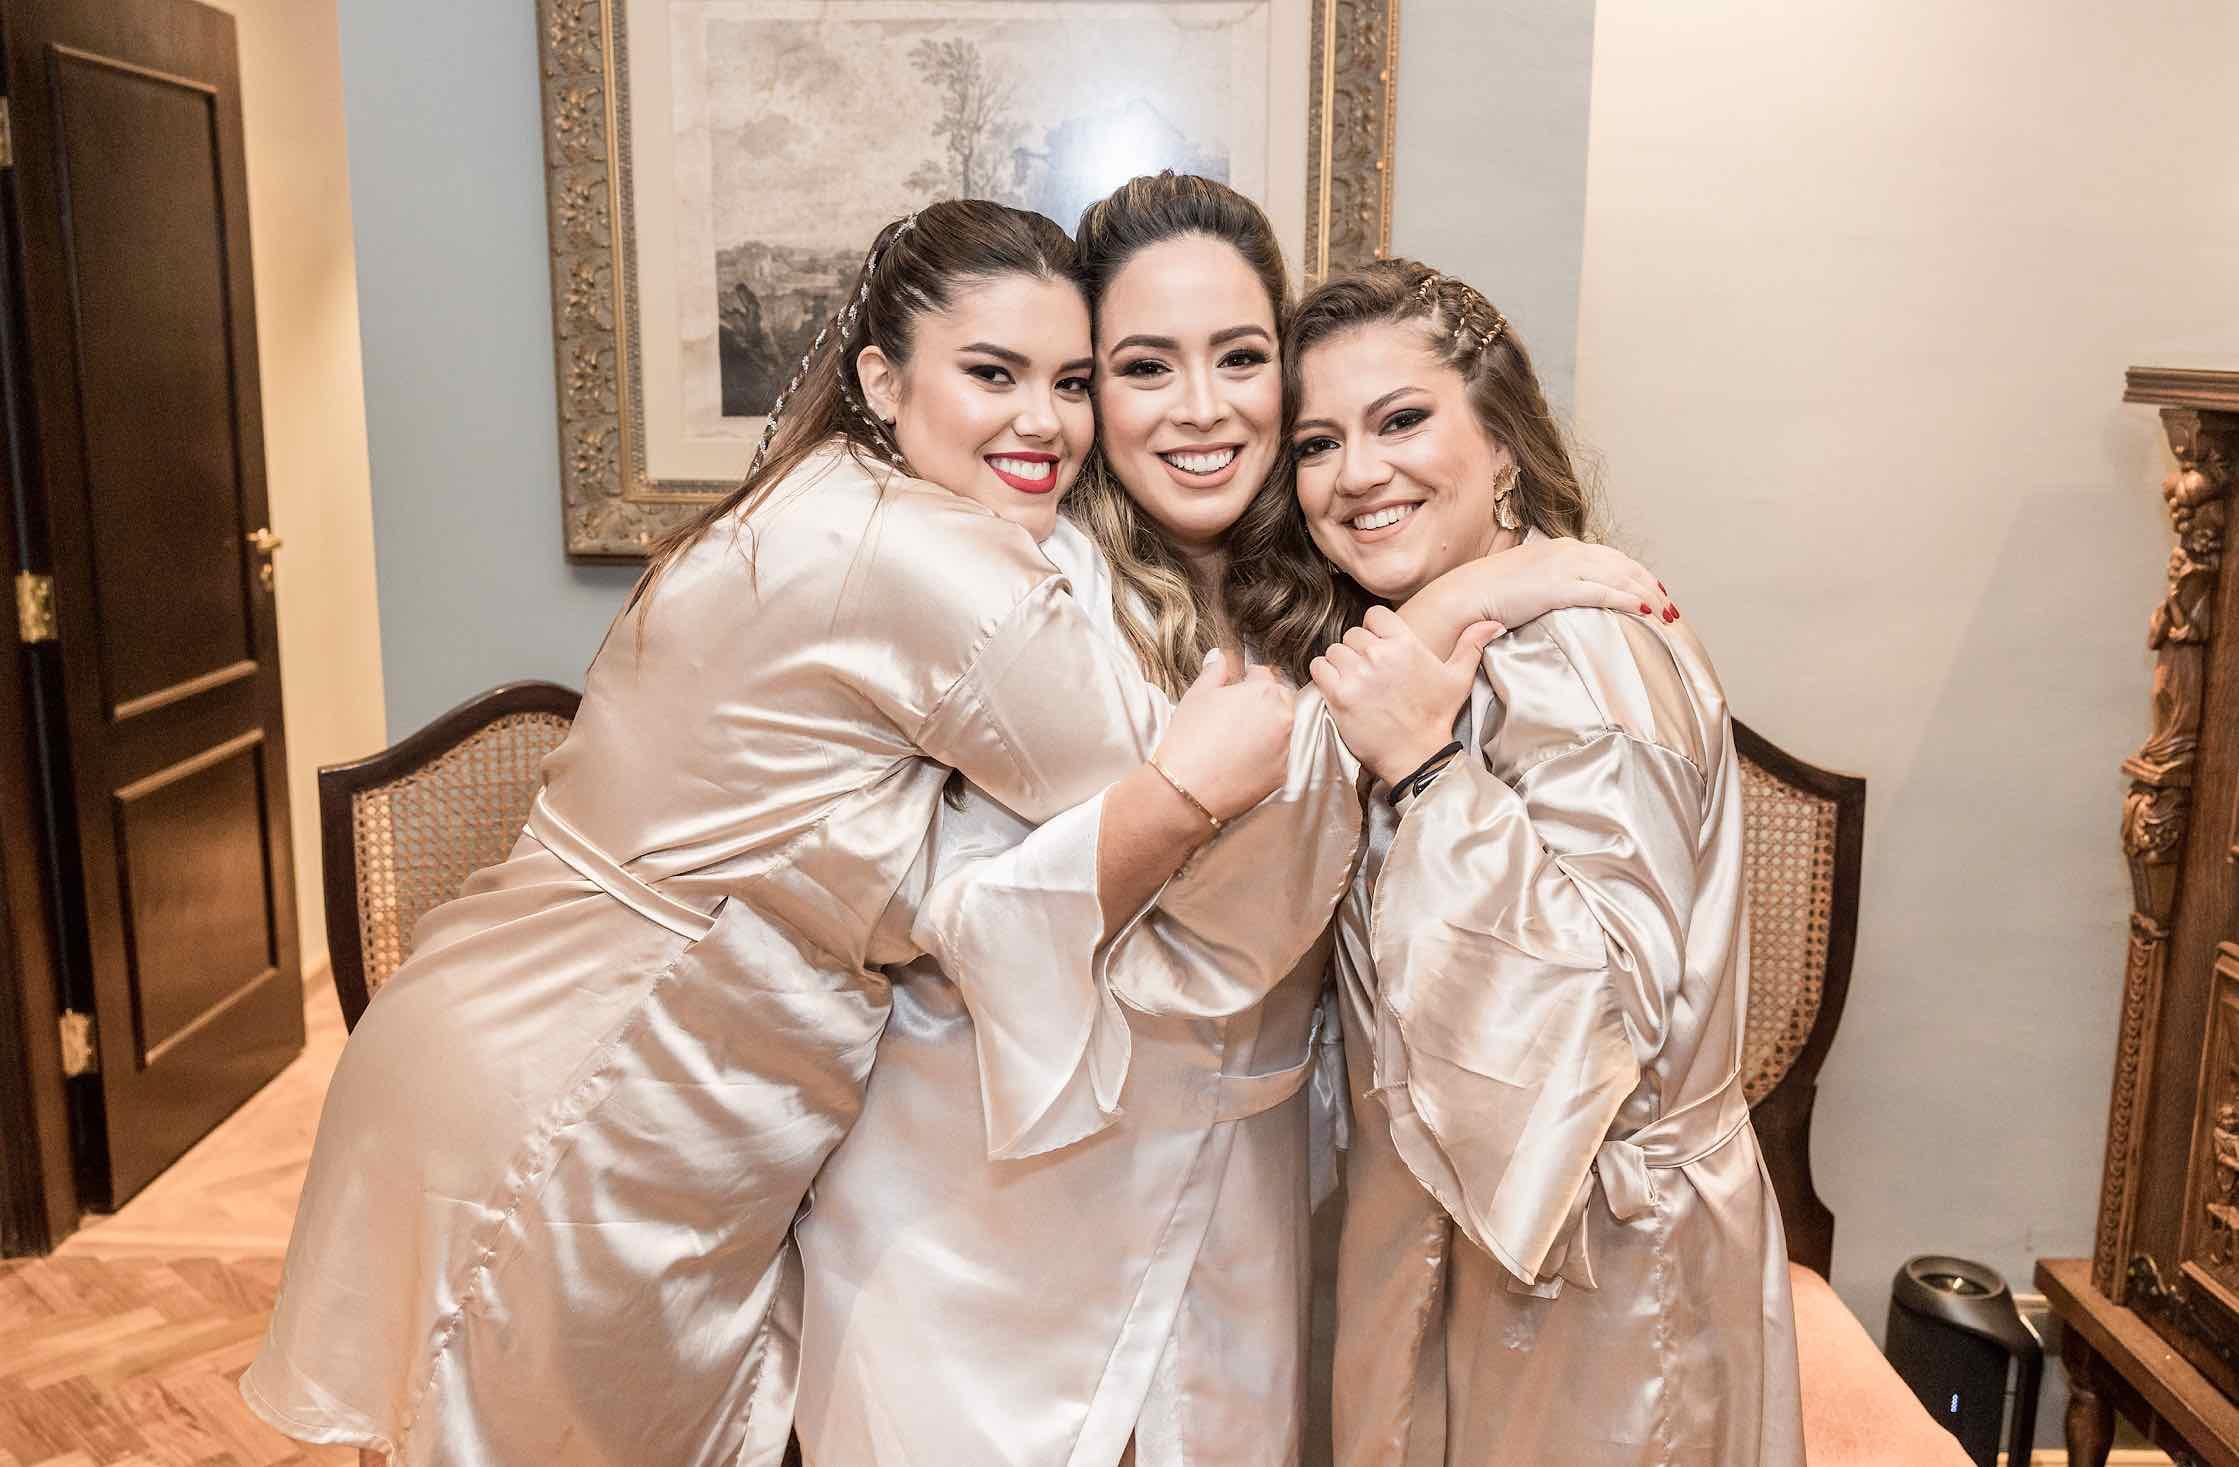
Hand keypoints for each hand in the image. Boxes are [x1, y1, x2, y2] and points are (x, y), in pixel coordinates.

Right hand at [1154, 649, 1296, 821]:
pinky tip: (1240, 760)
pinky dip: (1265, 756)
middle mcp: (1283, 718)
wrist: (1186, 788)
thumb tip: (1220, 657)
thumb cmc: (1189, 737)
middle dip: (1264, 702)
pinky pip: (1278, 757)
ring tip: (1236, 739)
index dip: (1247, 679)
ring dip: (1266, 728)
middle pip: (1280, 700)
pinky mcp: (1282, 774)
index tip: (1236, 687)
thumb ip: (1215, 671)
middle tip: (1236, 714)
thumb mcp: (1197, 695)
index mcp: (1264, 692)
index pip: (1264, 674)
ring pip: (1281, 729)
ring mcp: (1285, 748)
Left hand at [1311, 607, 1501, 785]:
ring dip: (1340, 664)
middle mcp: (1379, 655)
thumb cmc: (1436, 716)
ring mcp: (1357, 675)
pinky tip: (1338, 687)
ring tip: (1354, 682)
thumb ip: (1470, 646)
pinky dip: (1324, 675)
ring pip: (1334, 651)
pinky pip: (1319, 668)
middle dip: (1358, 650)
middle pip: (1352, 635)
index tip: (1378, 647)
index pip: (1374, 615)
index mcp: (1405, 644)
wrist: (1416, 755)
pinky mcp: (1339, 695)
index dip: (1373, 629)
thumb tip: (1492, 624)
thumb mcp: (1458, 678)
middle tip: (1368, 672)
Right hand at [1401, 538, 1674, 650]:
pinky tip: (1644, 611)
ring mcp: (1562, 567)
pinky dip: (1627, 599)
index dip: (1637, 575)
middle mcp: (1567, 551)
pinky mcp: (1557, 587)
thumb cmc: (1489, 594)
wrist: (1464, 595)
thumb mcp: (1527, 582)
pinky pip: (1602, 592)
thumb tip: (1564, 598)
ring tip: (1667, 615)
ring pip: (1619, 577)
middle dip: (1650, 586)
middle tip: (1671, 608)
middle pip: (1622, 565)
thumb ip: (1551, 584)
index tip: (1654, 593)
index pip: (1610, 557)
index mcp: (1560, 548)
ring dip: (1647, 595)